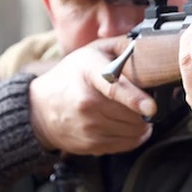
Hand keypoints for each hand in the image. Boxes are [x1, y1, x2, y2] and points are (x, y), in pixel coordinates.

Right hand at [29, 42, 156, 155]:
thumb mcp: (91, 52)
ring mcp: (88, 127)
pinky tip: (126, 124)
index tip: (151, 106)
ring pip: (134, 131)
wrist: (40, 108)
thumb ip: (120, 46)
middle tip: (144, 100)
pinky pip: (127, 144)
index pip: (114, 88)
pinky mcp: (91, 145)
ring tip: (133, 111)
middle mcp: (87, 103)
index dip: (135, 98)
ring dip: (142, 122)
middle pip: (133, 113)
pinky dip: (135, 135)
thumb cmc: (70, 76)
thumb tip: (149, 47)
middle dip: (146, 108)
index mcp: (89, 73)